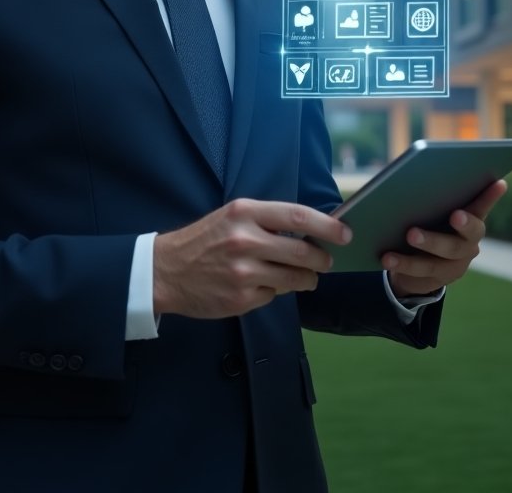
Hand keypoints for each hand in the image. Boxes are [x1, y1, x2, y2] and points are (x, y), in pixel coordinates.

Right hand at [153, 199, 351, 318]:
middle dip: (322, 259)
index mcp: (245, 213)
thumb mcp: (232, 216)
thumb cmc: (204, 240)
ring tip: (304, 276)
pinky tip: (263, 284)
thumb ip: (267, 221)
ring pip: (295, 278)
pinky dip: (276, 291)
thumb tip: (310, 231)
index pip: (298, 216)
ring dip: (307, 279)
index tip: (345, 233)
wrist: (166, 270)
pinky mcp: (241, 298)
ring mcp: (244, 272)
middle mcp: (246, 241)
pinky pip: (274, 295)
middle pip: (303, 252)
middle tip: (326, 261)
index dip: (327, 226)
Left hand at [384, 180, 507, 298]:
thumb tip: (418, 172)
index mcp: (469, 220)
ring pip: (440, 257)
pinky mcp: (437, 279)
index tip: (498, 182)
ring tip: (410, 235)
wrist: (418, 265)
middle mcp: (468, 244)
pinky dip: (402, 263)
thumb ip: (432, 197)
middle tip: (455, 215)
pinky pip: (419, 272)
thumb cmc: (428, 223)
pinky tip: (387, 257)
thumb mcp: (432, 209)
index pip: (482, 206)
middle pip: (466, 236)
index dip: (491, 196)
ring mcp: (454, 264)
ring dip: (427, 244)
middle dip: (462, 225)